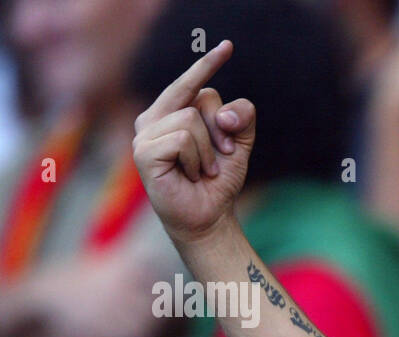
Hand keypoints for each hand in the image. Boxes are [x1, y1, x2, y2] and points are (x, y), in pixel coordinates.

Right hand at [132, 40, 254, 245]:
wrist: (209, 216)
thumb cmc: (218, 180)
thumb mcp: (239, 145)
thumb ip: (242, 119)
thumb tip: (226, 114)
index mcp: (171, 112)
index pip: (191, 83)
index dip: (208, 65)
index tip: (228, 46)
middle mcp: (153, 118)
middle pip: (201, 98)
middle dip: (222, 130)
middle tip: (222, 157)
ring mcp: (144, 134)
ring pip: (191, 120)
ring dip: (208, 151)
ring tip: (202, 170)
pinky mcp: (143, 151)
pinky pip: (183, 139)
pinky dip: (196, 160)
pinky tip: (189, 175)